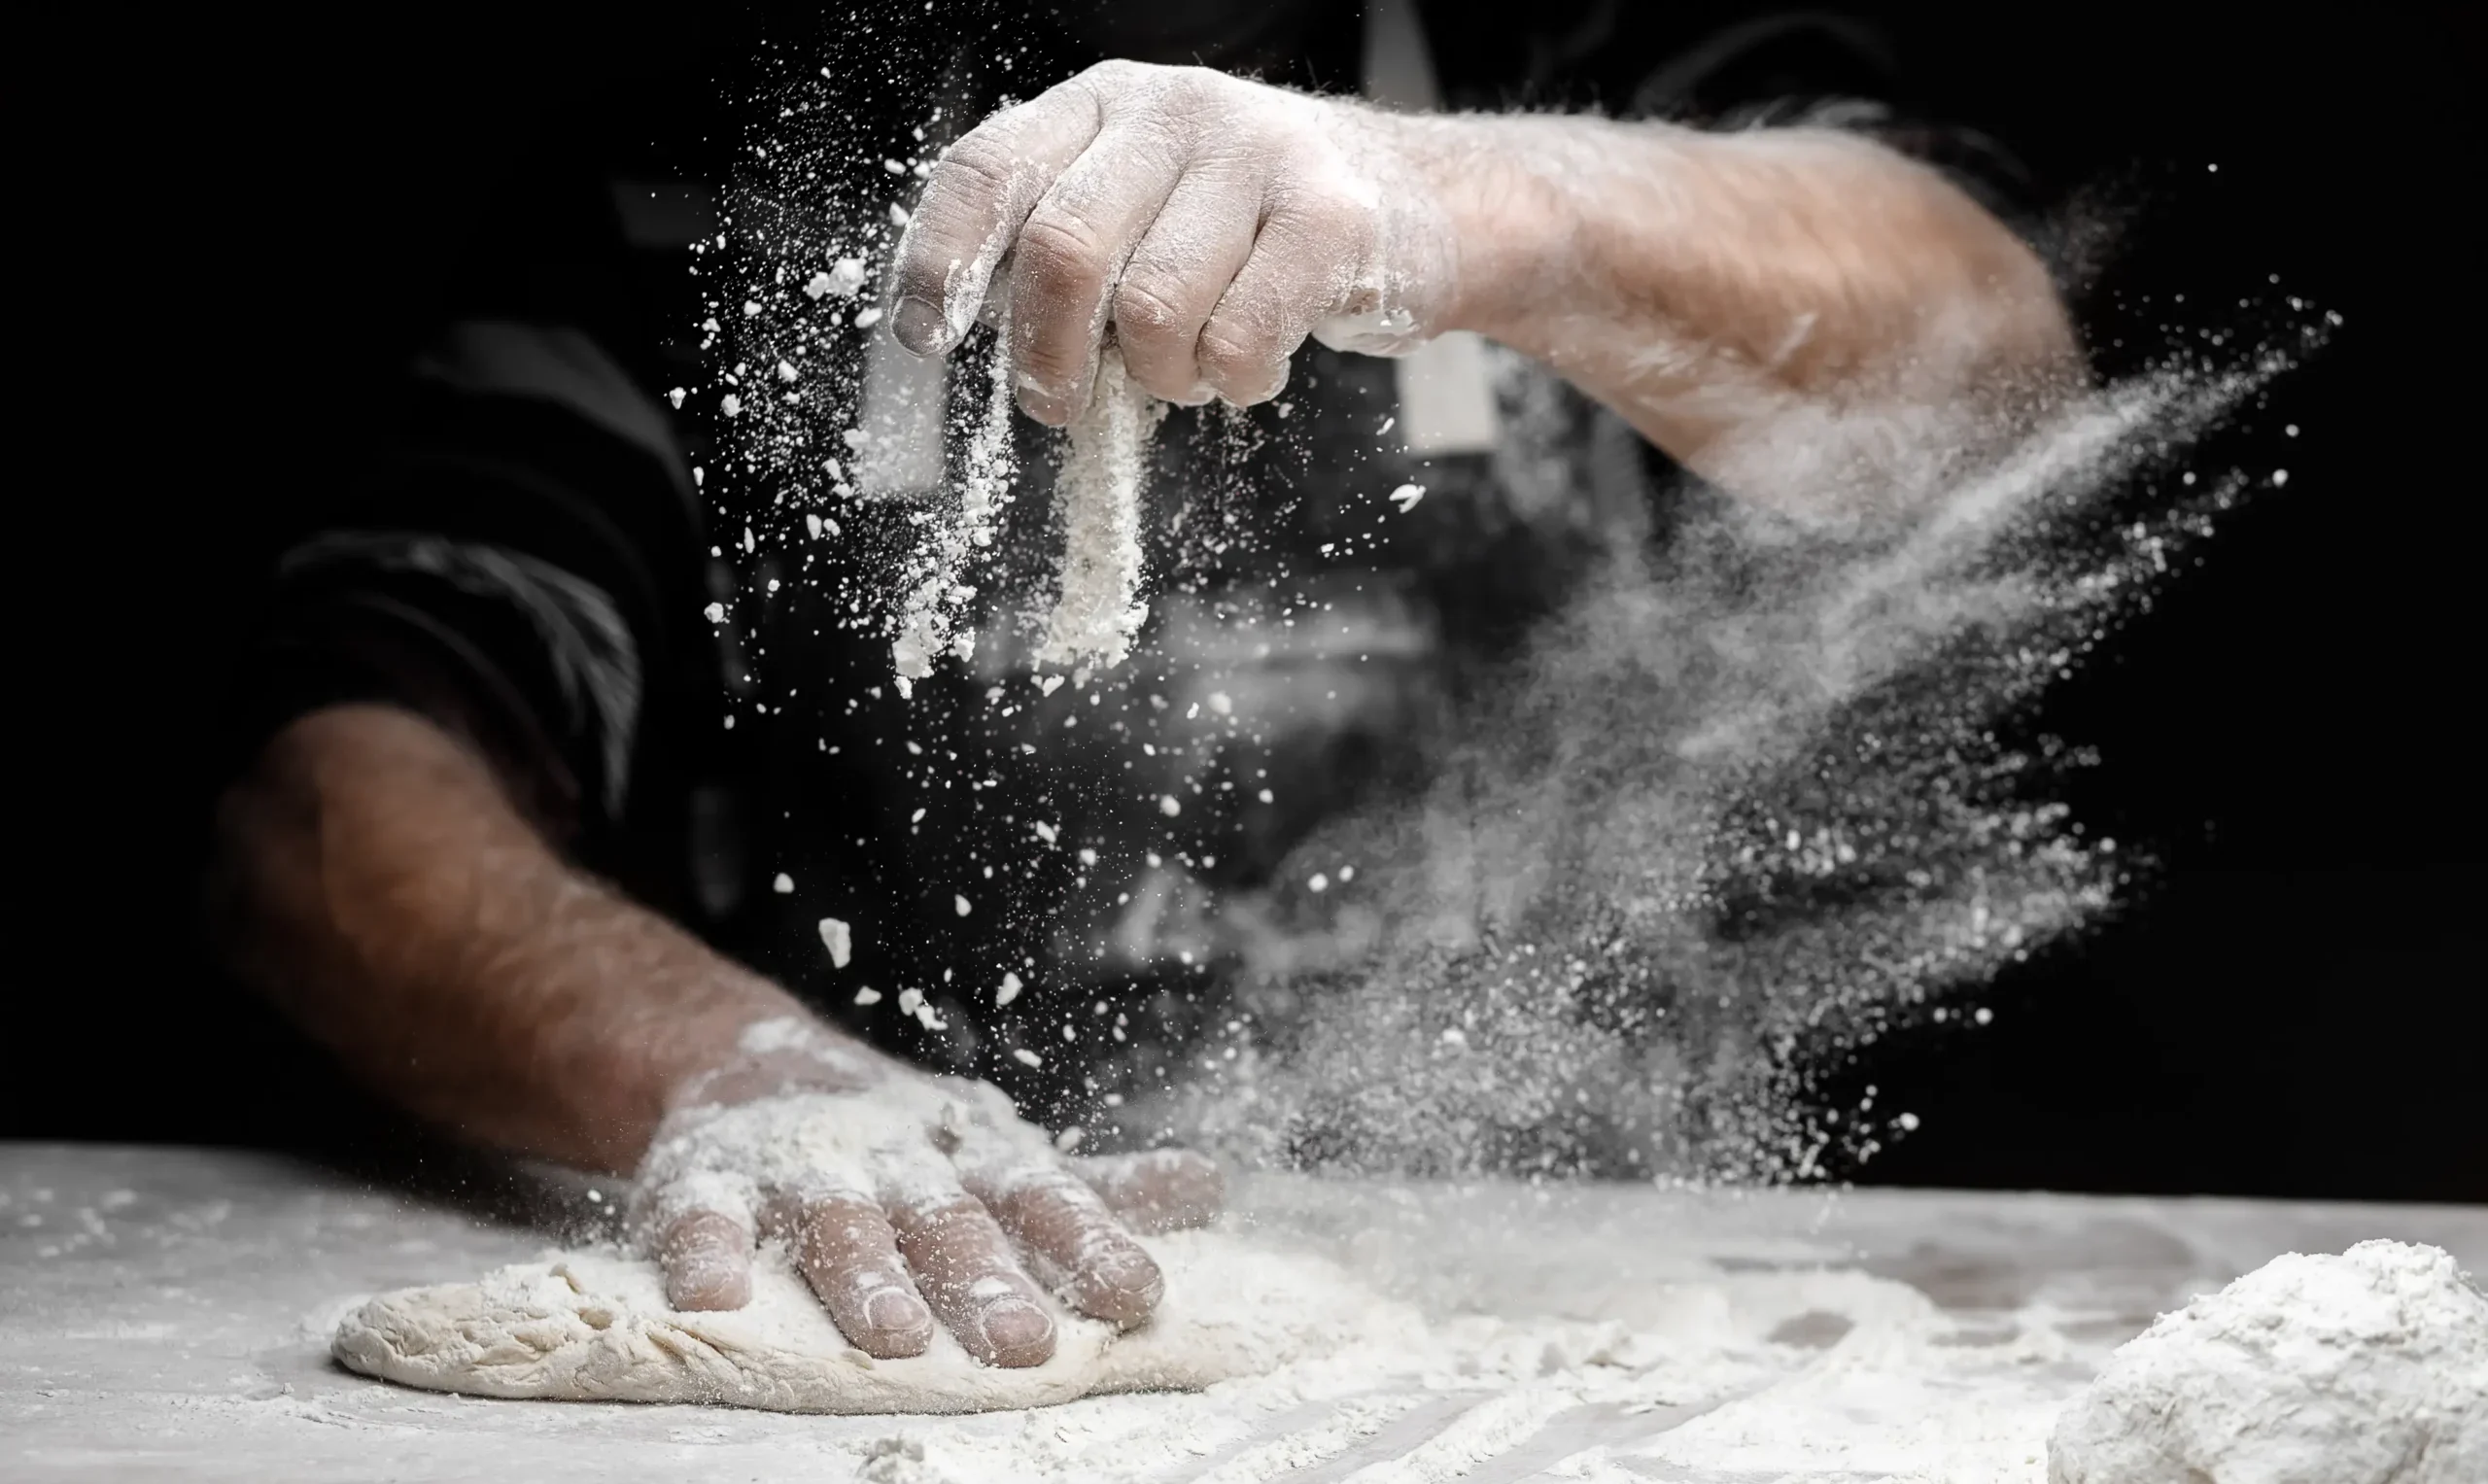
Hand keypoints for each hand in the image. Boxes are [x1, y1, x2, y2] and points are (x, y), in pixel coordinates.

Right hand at [631, 1015, 1221, 1367]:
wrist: (752, 1063)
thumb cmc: (906, 1141)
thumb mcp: (1001, 1159)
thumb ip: (1096, 1190)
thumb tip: (1211, 1186)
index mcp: (974, 1160)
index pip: (1045, 1201)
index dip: (1090, 1245)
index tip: (1138, 1293)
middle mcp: (897, 1159)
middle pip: (947, 1221)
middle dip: (986, 1280)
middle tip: (1026, 1343)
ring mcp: (803, 1165)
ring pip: (839, 1221)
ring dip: (865, 1275)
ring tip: (892, 1335)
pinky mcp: (708, 1176)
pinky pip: (705, 1214)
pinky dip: (708, 1250)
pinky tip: (717, 1296)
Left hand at [889, 60, 1459, 423]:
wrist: (1418, 206)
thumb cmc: (1253, 228)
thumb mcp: (1143, 206)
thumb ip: (1063, 250)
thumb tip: (967, 335)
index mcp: (1100, 107)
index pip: (988, 171)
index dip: (940, 262)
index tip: (927, 339)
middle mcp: (1171, 113)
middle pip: (1063, 249)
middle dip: (1046, 355)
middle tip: (1058, 402)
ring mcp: (1255, 157)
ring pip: (1151, 310)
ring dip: (1159, 376)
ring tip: (1187, 370)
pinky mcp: (1326, 218)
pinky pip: (1238, 341)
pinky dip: (1232, 383)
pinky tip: (1249, 367)